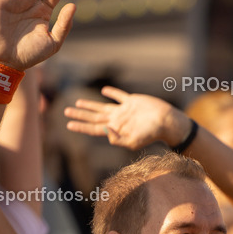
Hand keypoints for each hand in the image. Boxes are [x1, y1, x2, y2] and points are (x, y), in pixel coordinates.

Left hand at [65, 86, 187, 149]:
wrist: (166, 122)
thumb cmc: (151, 134)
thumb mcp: (133, 141)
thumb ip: (117, 138)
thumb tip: (103, 130)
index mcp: (116, 130)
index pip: (94, 129)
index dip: (81, 127)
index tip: (68, 125)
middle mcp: (117, 120)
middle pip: (94, 117)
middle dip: (80, 114)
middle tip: (66, 111)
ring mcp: (124, 111)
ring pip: (102, 107)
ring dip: (90, 105)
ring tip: (77, 102)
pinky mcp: (132, 101)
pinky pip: (118, 96)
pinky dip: (111, 93)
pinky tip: (103, 91)